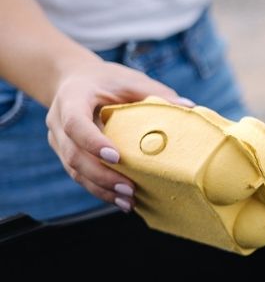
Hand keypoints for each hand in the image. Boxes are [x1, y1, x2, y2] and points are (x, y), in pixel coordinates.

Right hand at [45, 60, 194, 211]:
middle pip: (73, 155)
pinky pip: (80, 175)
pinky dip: (100, 190)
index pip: (75, 123)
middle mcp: (58, 121)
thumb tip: (189, 107)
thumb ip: (155, 93)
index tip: (116, 157)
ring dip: (101, 189)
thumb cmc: (107, 80)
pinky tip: (121, 201)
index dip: (93, 142)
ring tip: (128, 202)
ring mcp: (59, 140)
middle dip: (101, 176)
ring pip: (74, 170)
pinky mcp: (67, 154)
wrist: (75, 79)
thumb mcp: (129, 79)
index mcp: (72, 97)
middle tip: (129, 189)